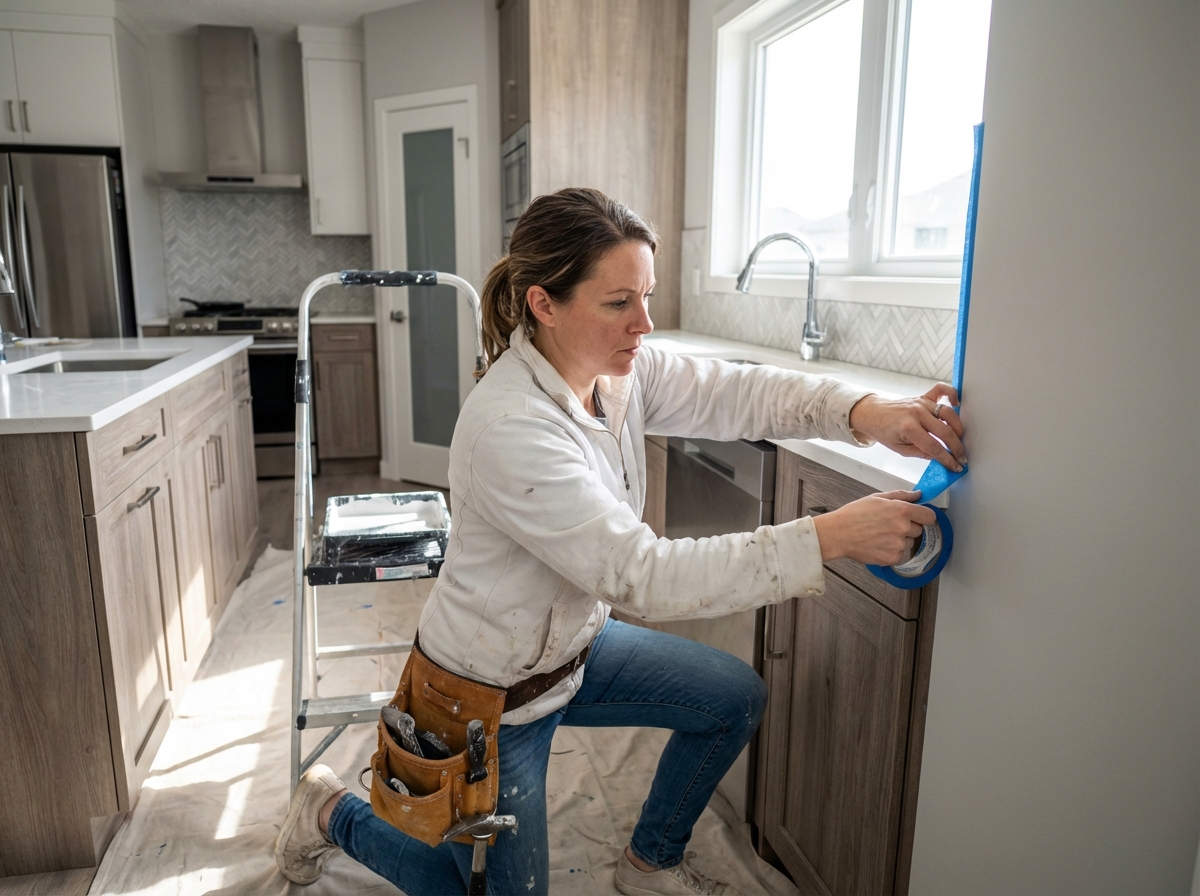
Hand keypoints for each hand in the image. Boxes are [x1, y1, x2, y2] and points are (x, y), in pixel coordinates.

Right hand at [812, 490, 935, 565]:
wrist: (838, 533)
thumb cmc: (854, 514)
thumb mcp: (877, 498)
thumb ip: (901, 495)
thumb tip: (918, 495)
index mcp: (902, 510)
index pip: (930, 516)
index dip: (924, 517)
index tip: (919, 518)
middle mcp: (903, 528)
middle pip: (919, 530)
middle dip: (908, 528)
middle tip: (889, 525)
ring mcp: (898, 544)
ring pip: (909, 543)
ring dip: (900, 540)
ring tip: (881, 535)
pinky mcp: (892, 558)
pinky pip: (900, 554)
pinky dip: (892, 551)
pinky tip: (878, 544)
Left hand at [849, 384, 966, 471]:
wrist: (873, 414)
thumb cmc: (884, 431)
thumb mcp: (900, 449)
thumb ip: (921, 453)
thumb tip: (940, 457)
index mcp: (909, 427)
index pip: (934, 447)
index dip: (947, 459)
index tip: (956, 466)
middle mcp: (917, 413)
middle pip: (945, 431)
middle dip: (956, 447)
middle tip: (962, 457)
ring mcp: (921, 403)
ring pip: (948, 413)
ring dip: (958, 428)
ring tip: (959, 440)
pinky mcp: (923, 396)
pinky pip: (941, 390)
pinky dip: (952, 394)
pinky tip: (957, 404)